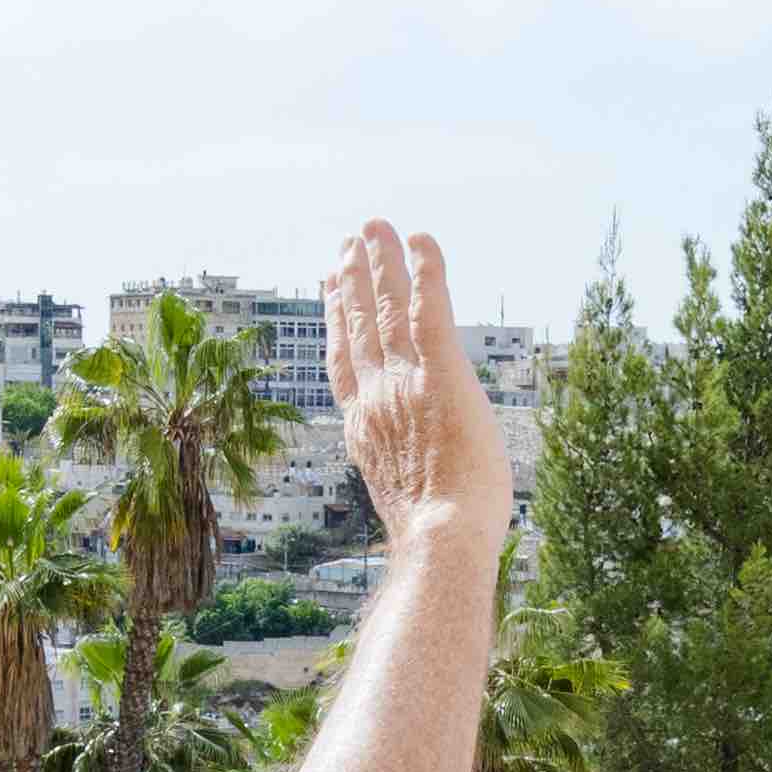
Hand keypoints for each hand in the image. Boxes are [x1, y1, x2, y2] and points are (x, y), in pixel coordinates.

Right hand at [321, 220, 509, 561]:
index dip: (335, 318)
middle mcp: (376, 397)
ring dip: (381, 263)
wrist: (441, 543)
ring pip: (387, 308)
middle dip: (352, 278)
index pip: (345, 360)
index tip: (329, 286)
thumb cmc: (436, 539)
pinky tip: (422, 240)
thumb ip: (402, 471)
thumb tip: (416, 484)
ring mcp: (405, 384)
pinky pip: (430, 311)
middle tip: (347, 243)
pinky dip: (425, 272)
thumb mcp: (406, 500)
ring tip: (375, 228)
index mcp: (364, 427)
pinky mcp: (442, 376)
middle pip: (359, 325)